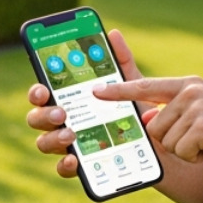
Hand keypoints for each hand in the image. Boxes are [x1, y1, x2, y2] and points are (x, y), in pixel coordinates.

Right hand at [26, 28, 151, 180]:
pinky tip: (75, 160)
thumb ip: (122, 62)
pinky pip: (63, 168)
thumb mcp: (135, 86)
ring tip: (70, 134)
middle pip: (38, 117)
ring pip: (44, 142)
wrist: (165, 146)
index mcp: (72, 99)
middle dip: (43, 114)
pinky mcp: (83, 167)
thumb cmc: (143, 112)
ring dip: (51, 138)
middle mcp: (65, 122)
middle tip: (61, 112)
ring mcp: (71, 145)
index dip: (37, 90)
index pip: (45, 92)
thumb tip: (113, 34)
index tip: (43, 89)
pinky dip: (65, 165)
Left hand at [93, 76, 202, 171]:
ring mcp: (196, 107)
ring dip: (187, 152)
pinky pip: (181, 152)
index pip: (145, 85)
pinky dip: (197, 158)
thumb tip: (146, 118)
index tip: (95, 91)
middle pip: (153, 126)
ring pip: (165, 141)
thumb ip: (174, 114)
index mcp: (188, 85)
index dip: (118, 89)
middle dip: (174, 142)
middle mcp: (190, 91)